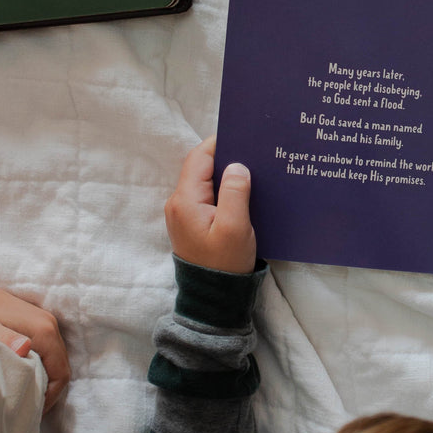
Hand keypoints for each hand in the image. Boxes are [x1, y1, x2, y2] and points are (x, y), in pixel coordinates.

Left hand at [0, 277, 69, 411]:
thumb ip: (5, 339)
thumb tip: (26, 350)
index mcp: (43, 330)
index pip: (61, 372)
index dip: (51, 396)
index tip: (32, 411)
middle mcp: (50, 325)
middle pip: (61, 366)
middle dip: (49, 390)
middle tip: (28, 408)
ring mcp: (44, 322)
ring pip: (55, 359)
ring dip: (45, 379)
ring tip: (26, 396)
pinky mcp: (36, 322)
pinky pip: (47, 351)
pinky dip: (41, 367)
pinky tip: (23, 375)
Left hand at [164, 136, 256, 273]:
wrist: (214, 295)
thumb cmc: (225, 262)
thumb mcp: (235, 227)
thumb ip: (235, 192)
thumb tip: (237, 165)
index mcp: (186, 200)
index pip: (199, 158)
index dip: (220, 144)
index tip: (244, 137)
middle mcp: (179, 203)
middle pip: (201, 167)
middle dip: (225, 157)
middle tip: (253, 152)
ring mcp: (184, 213)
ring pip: (205, 181)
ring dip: (225, 174)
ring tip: (252, 170)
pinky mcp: (193, 222)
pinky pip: (207, 196)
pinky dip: (223, 189)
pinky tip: (242, 191)